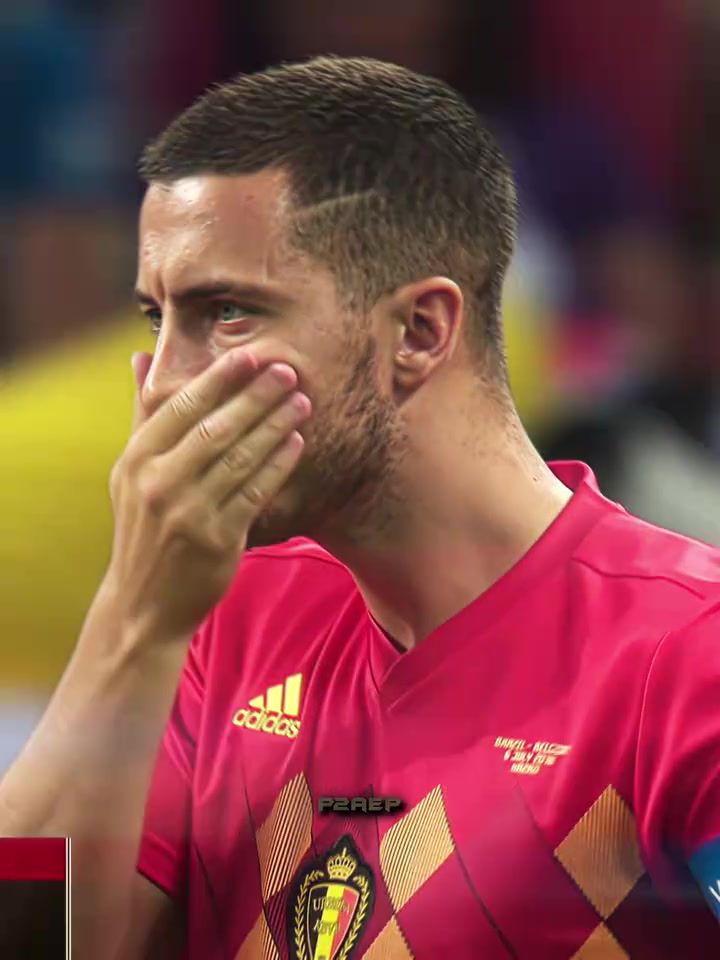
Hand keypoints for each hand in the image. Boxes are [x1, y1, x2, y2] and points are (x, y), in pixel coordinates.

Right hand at [105, 349, 310, 640]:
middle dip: (255, 396)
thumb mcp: (131, 473)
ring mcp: (188, 512)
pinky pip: (255, 491)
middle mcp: (158, 482)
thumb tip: (141, 358)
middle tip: (287, 371)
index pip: (181, 407)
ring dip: (274, 425)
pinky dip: (277, 464)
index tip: (251, 355)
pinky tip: (295, 443)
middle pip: (216, 427)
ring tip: (301, 402)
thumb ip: (143, 416)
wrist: (144, 602)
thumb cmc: (144, 528)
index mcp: (136, 459)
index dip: (219, 379)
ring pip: (240, 457)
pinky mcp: (216, 538)